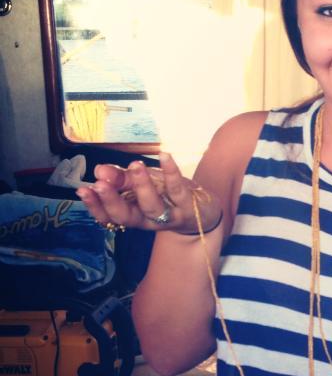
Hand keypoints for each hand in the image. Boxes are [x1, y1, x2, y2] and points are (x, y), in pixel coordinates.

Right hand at [76, 152, 222, 234]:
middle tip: (100, 184)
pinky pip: (178, 189)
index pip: (110, 216)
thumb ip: (121, 180)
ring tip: (134, 166)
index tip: (83, 190)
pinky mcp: (188, 206)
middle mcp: (149, 220)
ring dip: (141, 186)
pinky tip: (164, 155)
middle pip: (127, 216)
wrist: (203, 214)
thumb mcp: (141, 186)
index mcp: (134, 215)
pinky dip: (171, 172)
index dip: (95, 206)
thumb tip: (99, 170)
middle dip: (112, 201)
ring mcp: (170, 215)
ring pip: (152, 206)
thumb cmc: (166, 197)